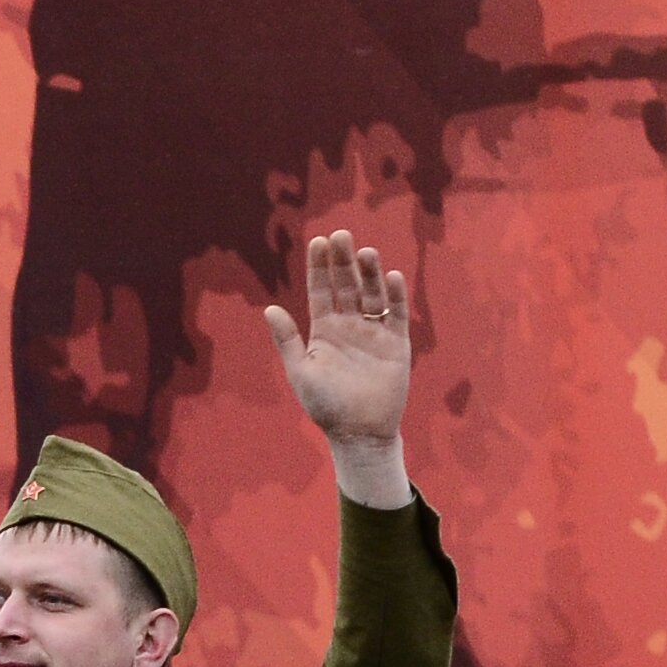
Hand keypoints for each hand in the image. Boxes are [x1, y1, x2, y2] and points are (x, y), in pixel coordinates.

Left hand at [264, 229, 415, 507]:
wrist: (358, 432)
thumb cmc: (325, 405)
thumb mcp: (300, 370)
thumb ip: (287, 339)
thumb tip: (269, 308)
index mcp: (323, 330)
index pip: (321, 291)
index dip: (319, 267)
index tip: (318, 241)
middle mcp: (349, 326)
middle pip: (347, 286)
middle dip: (343, 261)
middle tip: (341, 235)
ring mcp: (374, 333)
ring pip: (372, 295)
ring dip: (370, 274)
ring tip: (365, 252)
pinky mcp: (397, 344)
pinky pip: (396, 316)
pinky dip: (395, 297)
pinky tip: (392, 277)